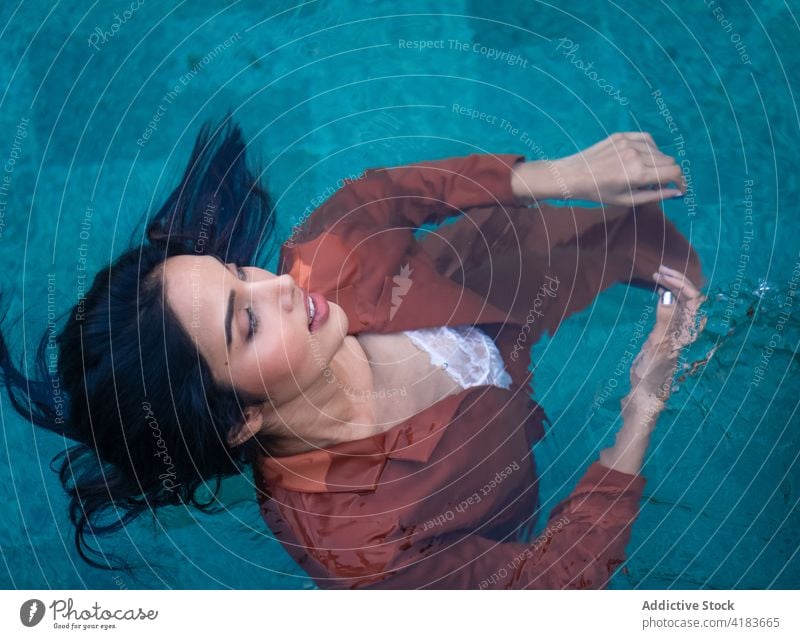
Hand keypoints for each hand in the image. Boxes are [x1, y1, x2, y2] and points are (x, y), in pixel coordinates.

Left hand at [554, 132, 685, 205]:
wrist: (573, 175)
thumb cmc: (598, 193)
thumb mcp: (626, 200)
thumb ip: (654, 196)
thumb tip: (676, 193)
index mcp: (638, 173)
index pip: (673, 172)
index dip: (680, 181)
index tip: (679, 188)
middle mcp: (637, 154)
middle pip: (669, 161)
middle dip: (669, 173)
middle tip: (657, 184)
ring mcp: (629, 142)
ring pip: (659, 150)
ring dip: (658, 162)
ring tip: (644, 173)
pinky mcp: (622, 135)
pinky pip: (647, 139)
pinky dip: (650, 149)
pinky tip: (640, 158)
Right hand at [628, 265, 706, 403]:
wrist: (645, 394)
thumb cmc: (652, 372)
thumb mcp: (657, 345)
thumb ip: (663, 319)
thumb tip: (666, 295)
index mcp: (689, 331)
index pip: (694, 299)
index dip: (681, 283)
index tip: (662, 274)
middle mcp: (687, 329)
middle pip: (690, 298)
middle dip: (676, 281)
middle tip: (657, 270)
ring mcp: (678, 332)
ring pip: (681, 303)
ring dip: (671, 287)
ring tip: (656, 276)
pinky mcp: (668, 335)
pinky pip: (673, 311)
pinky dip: (667, 298)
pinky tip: (658, 292)